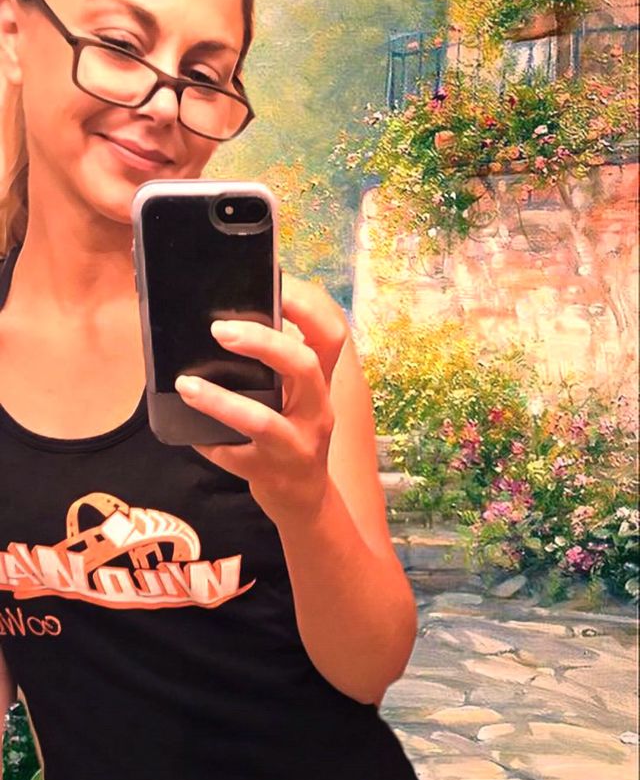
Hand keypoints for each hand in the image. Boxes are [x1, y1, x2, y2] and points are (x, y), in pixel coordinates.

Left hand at [175, 272, 348, 526]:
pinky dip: (209, 443)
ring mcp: (298, 445)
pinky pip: (235, 457)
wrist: (305, 499)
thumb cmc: (291, 433)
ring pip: (264, 420)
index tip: (275, 280)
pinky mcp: (272, 474)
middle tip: (219, 330)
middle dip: (263, 343)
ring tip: (187, 384)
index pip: (330, 334)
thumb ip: (274, 366)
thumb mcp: (295, 397)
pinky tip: (191, 434)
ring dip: (222, 401)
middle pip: (304, 365)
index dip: (307, 305)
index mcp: (322, 381)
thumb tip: (224, 319)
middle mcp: (317, 409)